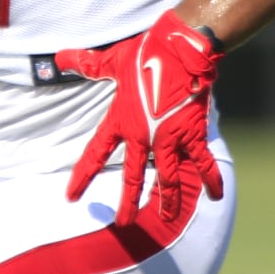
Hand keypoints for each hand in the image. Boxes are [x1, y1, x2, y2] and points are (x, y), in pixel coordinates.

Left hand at [55, 10, 224, 226]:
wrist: (181, 49)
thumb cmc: (145, 53)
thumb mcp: (112, 61)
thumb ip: (87, 64)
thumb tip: (59, 57)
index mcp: (120, 121)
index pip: (96, 153)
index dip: (83, 176)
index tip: (71, 197)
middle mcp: (143, 135)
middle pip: (132, 177)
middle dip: (127, 203)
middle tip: (123, 224)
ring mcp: (169, 138)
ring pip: (168, 179)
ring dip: (168, 201)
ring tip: (166, 219)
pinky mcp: (192, 134)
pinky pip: (203, 163)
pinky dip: (211, 180)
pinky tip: (216, 196)